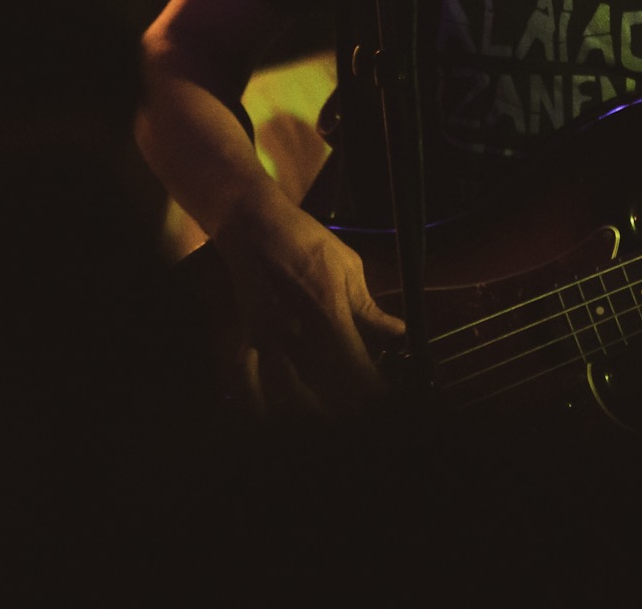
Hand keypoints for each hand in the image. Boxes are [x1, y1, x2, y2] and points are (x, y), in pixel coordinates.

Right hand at [214, 196, 404, 414]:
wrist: (254, 224)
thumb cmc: (305, 241)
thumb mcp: (348, 266)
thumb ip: (370, 308)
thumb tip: (398, 332)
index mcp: (326, 311)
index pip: (354, 365)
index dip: (371, 389)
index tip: (384, 398)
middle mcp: (294, 331)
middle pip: (324, 386)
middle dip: (345, 405)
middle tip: (363, 412)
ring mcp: (265, 337)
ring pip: (287, 392)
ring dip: (309, 410)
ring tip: (329, 417)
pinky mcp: (243, 336)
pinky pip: (244, 380)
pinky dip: (255, 403)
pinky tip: (267, 418)